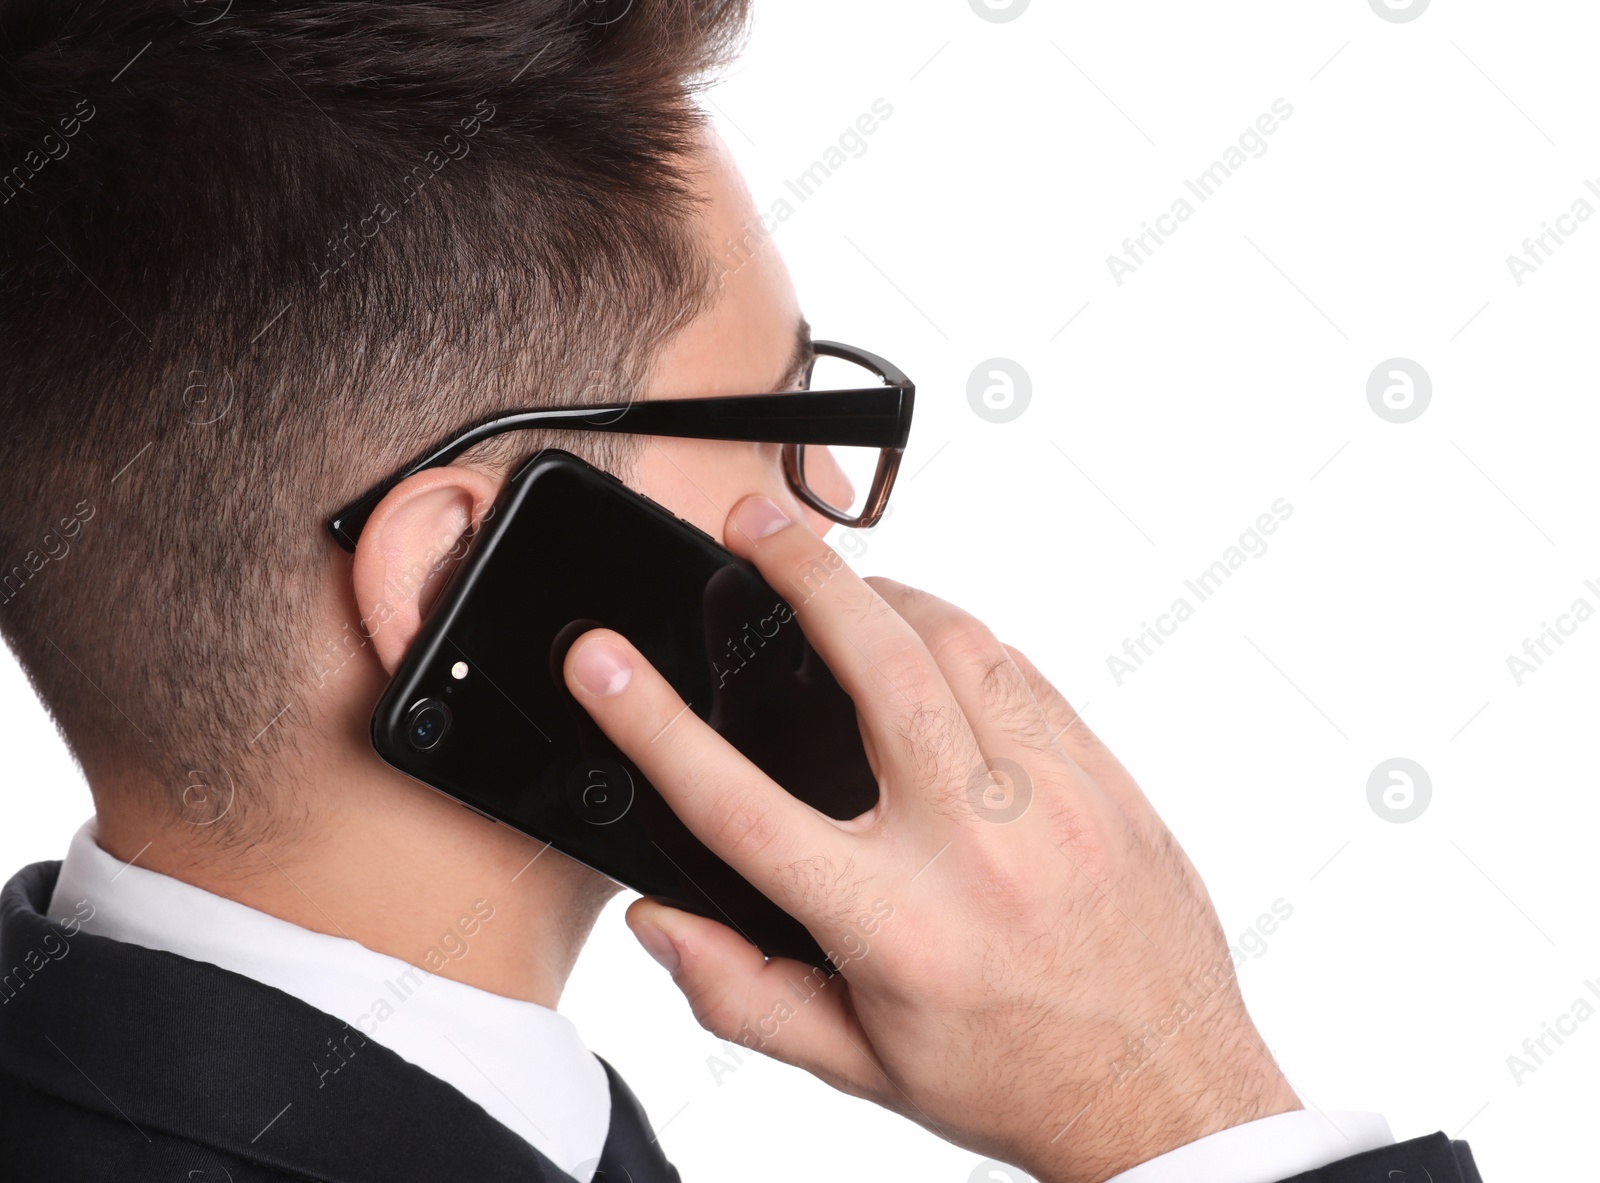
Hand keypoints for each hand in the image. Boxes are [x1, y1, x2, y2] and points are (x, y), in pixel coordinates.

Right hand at [563, 496, 1300, 1182]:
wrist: (1170, 1096)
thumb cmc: (1015, 1080)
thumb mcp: (859, 1062)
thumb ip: (743, 993)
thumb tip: (660, 922)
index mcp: (892, 924)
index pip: (740, 804)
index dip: (650, 721)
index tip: (601, 659)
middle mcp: (974, 849)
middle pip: (877, 664)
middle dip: (803, 573)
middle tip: (754, 526)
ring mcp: (1052, 801)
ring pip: (961, 645)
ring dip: (890, 595)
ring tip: (845, 585)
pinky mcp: (1104, 782)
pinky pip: (1023, 676)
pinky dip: (965, 644)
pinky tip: (933, 650)